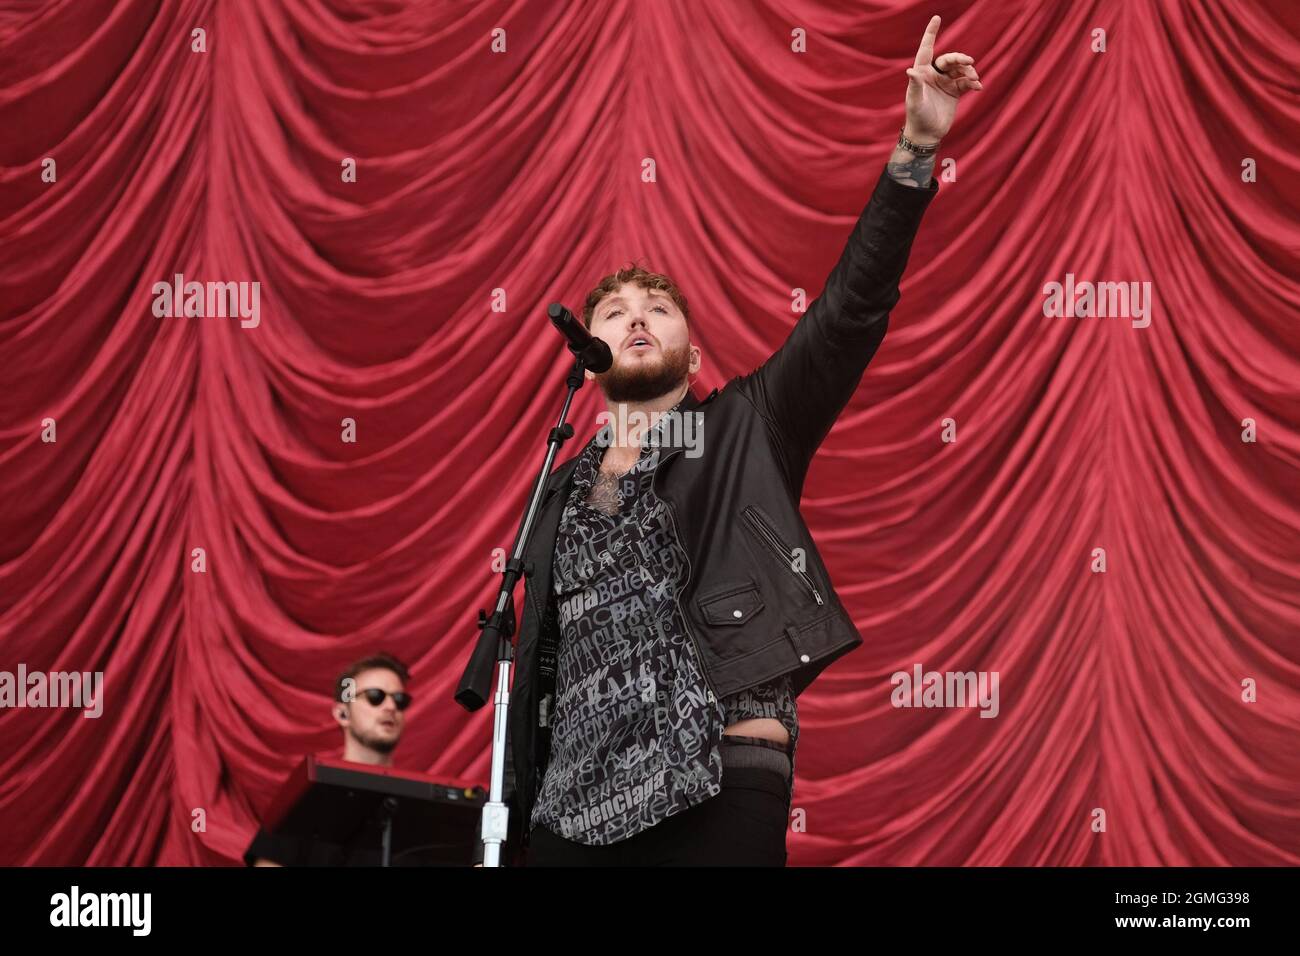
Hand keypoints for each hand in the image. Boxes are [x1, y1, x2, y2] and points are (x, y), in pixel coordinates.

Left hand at [903, 15, 982, 143]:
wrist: (927, 134)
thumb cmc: (917, 117)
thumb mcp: (914, 101)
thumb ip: (915, 85)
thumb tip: (910, 70)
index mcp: (922, 73)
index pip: (926, 49)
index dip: (931, 33)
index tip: (936, 17)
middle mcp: (933, 75)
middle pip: (949, 59)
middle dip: (960, 58)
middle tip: (969, 62)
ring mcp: (945, 82)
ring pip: (960, 69)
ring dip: (969, 71)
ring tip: (974, 79)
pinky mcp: (955, 92)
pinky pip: (966, 82)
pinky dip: (973, 82)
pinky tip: (978, 87)